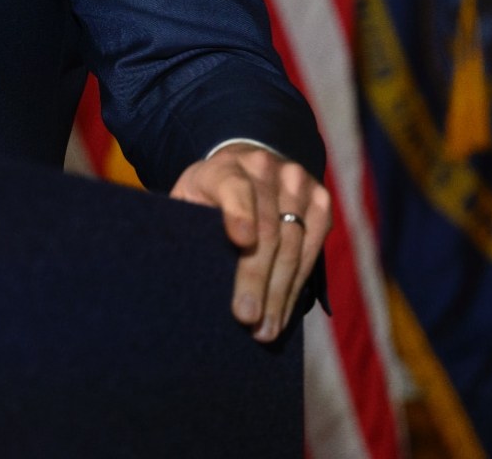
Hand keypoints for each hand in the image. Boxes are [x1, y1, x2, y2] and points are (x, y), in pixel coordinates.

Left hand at [169, 142, 331, 341]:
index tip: (240, 241)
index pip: (235, 188)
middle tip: (247, 318)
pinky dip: (296, 286)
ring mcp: (299, 184)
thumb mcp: (188, 196)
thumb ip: (183, 221)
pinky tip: (283, 311)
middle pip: (267, 230)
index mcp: (226, 167)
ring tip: (266, 328)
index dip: (240, 214)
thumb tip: (169, 266)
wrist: (250, 161)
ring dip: (279, 292)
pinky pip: (313, 251)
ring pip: (293, 245)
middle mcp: (266, 170)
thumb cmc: (209, 192)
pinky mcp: (322, 203)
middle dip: (257, 279)